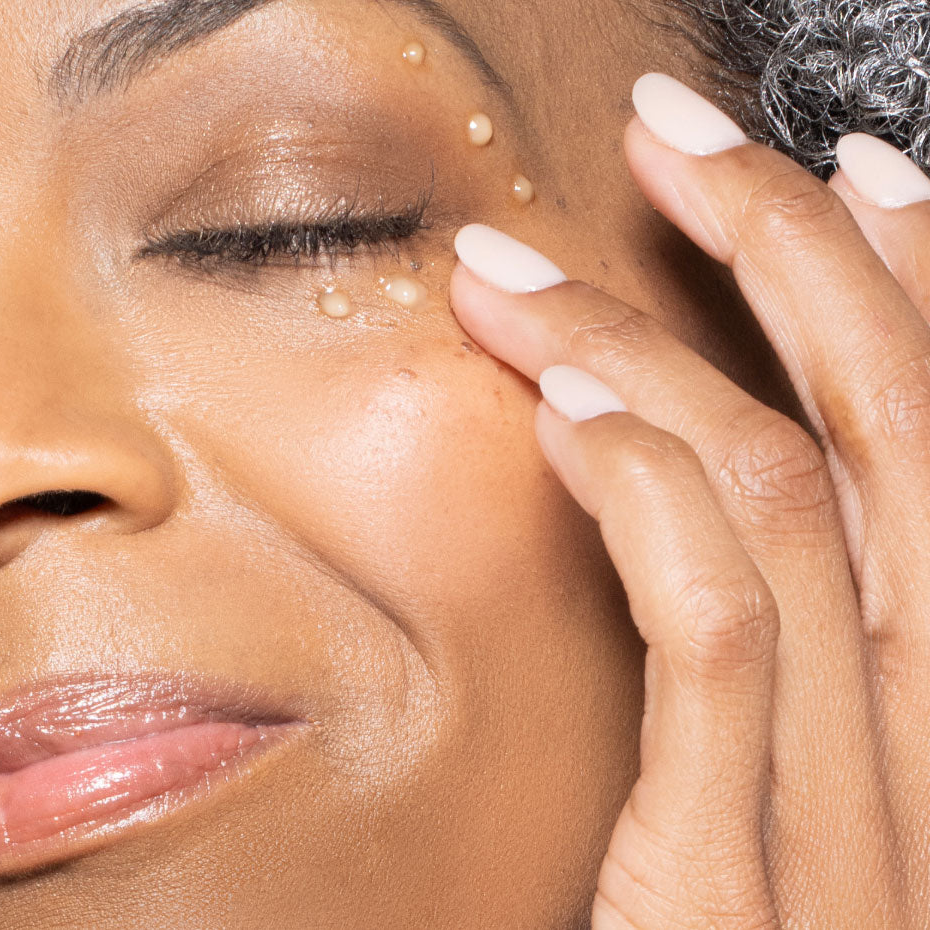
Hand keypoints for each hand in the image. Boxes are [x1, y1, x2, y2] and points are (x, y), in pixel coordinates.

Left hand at [448, 72, 929, 928]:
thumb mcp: (787, 796)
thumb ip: (774, 655)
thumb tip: (688, 482)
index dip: (927, 282)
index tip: (850, 168)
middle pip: (897, 428)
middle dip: (795, 247)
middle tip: (684, 126)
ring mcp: (868, 826)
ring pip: (793, 501)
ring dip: (652, 342)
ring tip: (517, 263)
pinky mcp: (743, 890)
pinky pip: (724, 631)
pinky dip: (647, 489)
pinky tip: (555, 402)